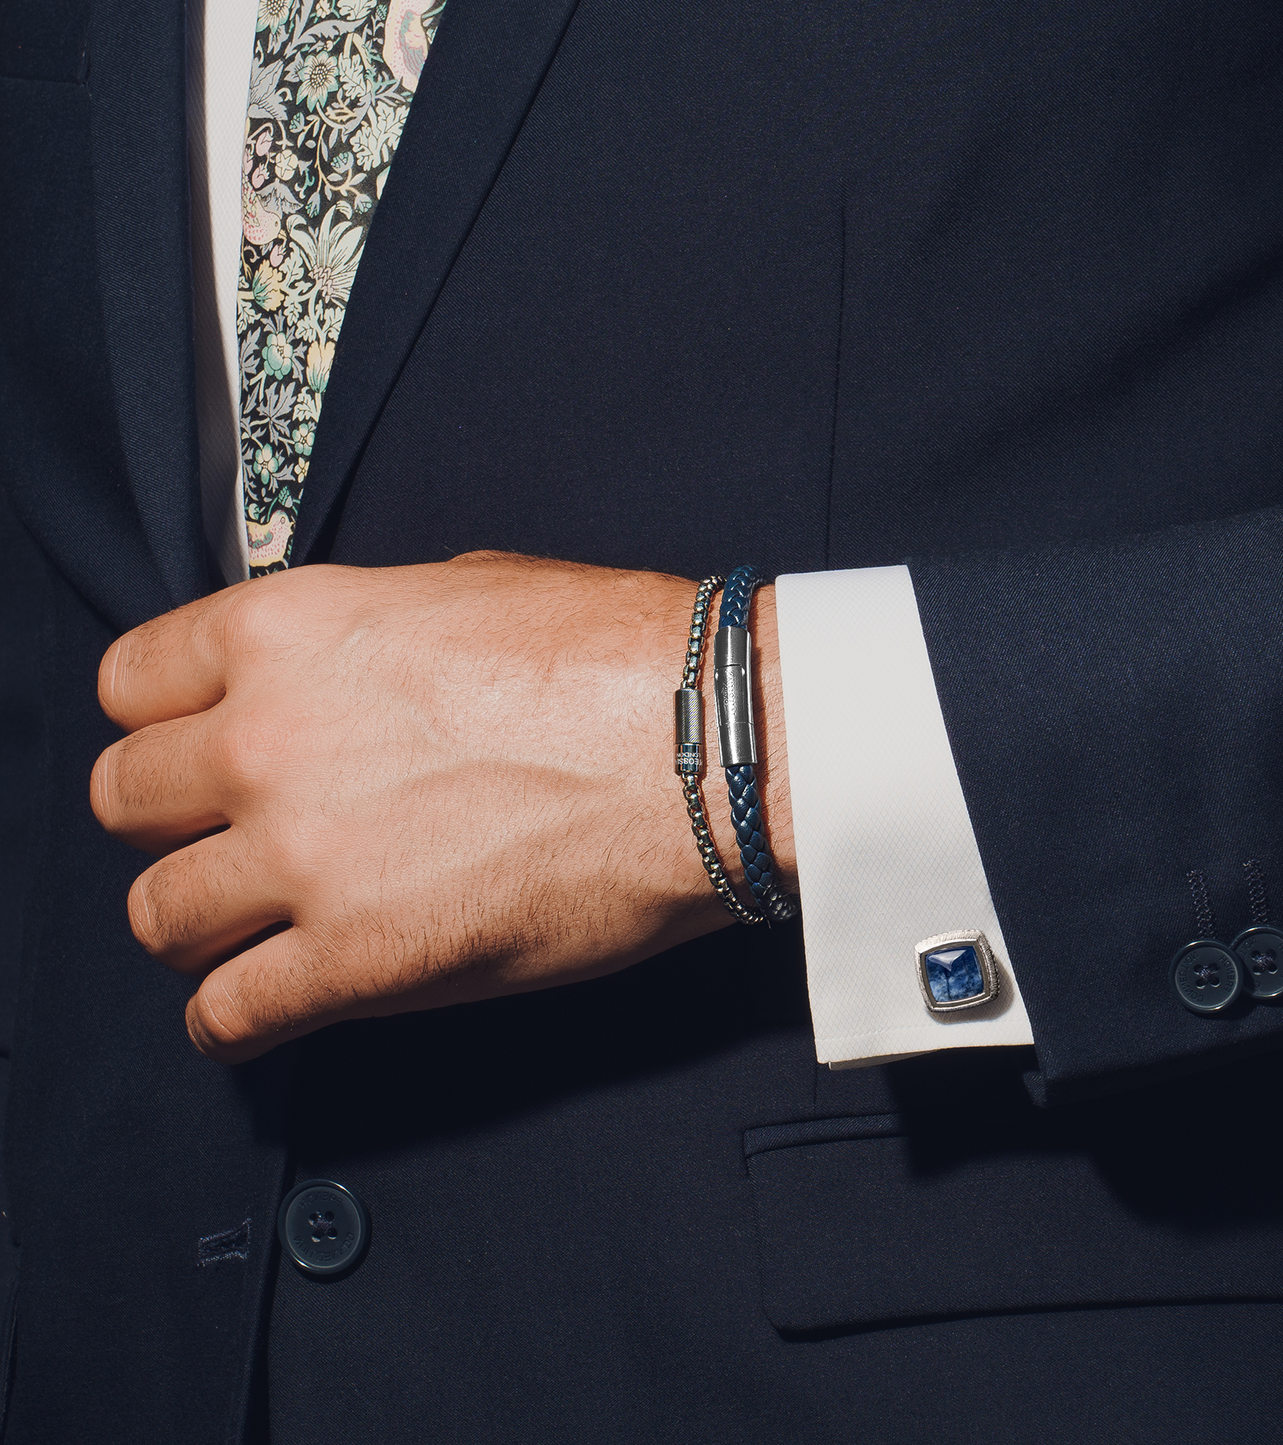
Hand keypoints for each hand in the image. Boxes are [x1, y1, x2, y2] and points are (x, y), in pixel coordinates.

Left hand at [90, 553, 793, 1061]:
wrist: (709, 748)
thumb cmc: (616, 658)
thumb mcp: (467, 591)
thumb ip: (363, 632)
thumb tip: (341, 668)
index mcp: (290, 630)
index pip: (129, 684)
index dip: (162, 722)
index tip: (193, 751)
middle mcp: (269, 739)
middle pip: (126, 803)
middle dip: (172, 823)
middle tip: (227, 838)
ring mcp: (305, 855)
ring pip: (157, 916)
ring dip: (198, 925)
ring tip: (249, 929)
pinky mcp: (358, 959)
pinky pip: (225, 1015)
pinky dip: (230, 1022)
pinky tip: (263, 1007)